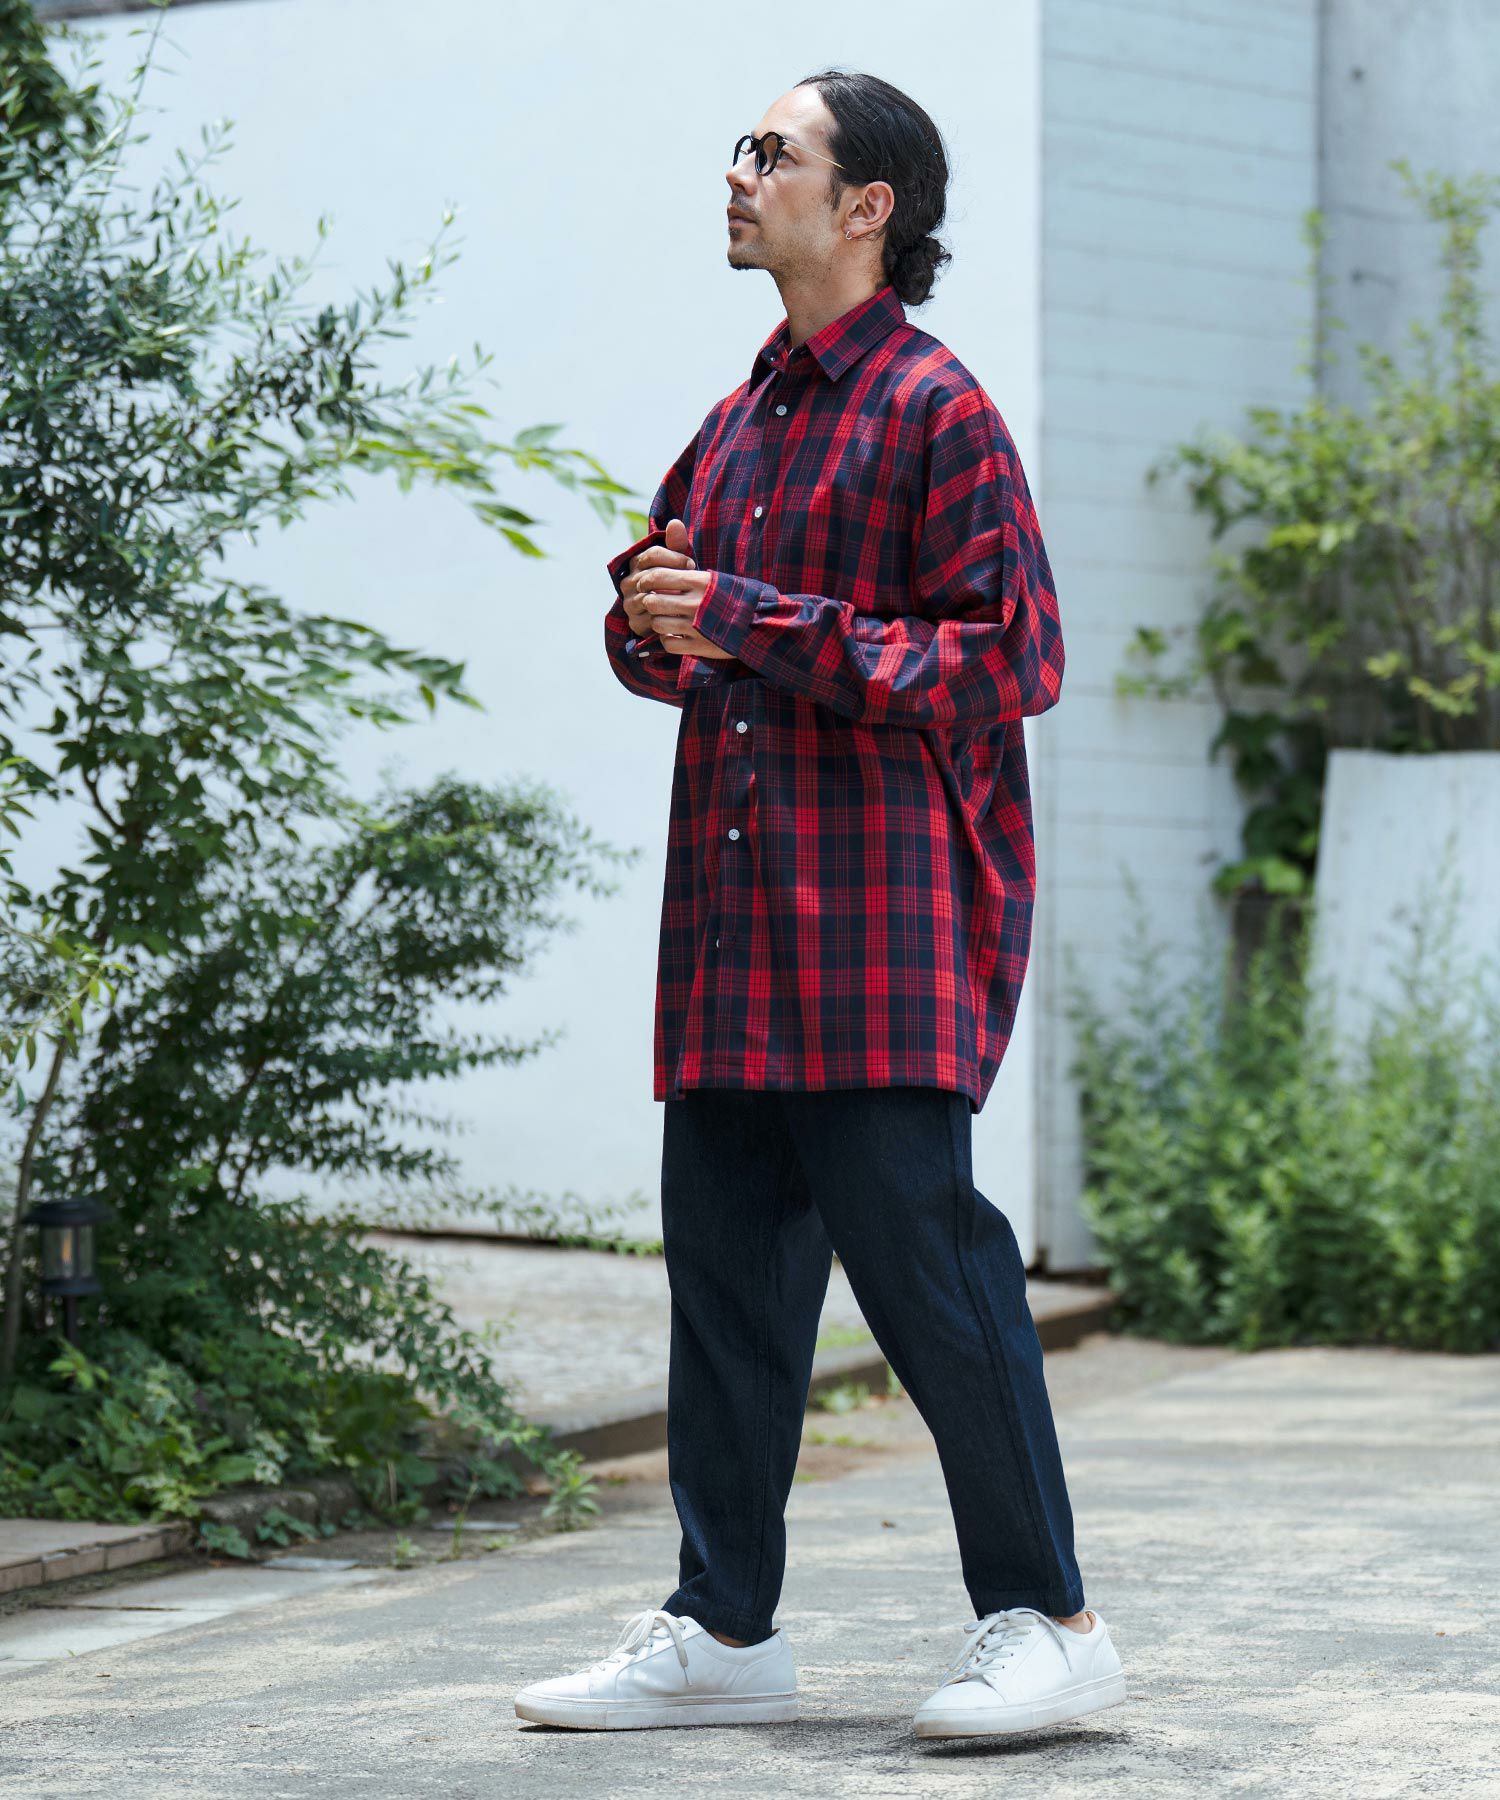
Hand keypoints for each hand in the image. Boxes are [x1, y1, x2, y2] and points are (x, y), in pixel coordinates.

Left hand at [623, 519, 735, 658]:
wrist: (760, 624)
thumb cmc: (736, 597)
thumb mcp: (715, 576)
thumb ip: (689, 560)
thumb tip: (672, 525)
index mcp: (700, 581)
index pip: (658, 576)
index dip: (646, 580)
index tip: (647, 584)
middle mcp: (696, 603)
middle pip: (653, 601)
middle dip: (649, 602)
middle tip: (654, 603)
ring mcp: (696, 627)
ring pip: (658, 623)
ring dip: (658, 622)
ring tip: (665, 619)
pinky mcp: (698, 646)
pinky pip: (669, 643)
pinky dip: (668, 640)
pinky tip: (674, 635)